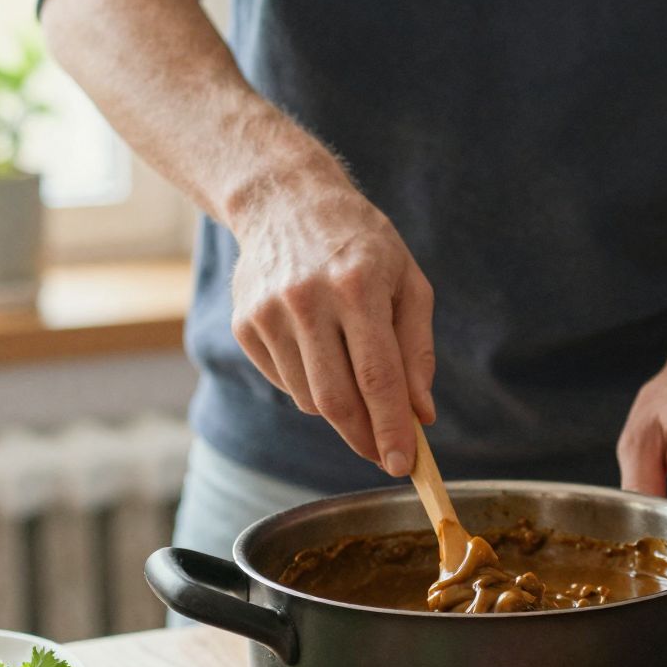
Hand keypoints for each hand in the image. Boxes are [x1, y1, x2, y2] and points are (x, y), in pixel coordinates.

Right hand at [231, 167, 435, 476]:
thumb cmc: (362, 244)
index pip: (377, 376)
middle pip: (336, 399)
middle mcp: (307, 300)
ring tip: (357, 385)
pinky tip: (322, 354)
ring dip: (341, 412)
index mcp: (357, 287)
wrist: (285, 200)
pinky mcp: (245, 325)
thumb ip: (417, 350)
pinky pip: (286, 382)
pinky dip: (311, 388)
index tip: (404, 466)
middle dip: (365, 438)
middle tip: (385, 456)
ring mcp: (268, 314)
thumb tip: (421, 414)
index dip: (391, 428)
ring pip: (310, 398)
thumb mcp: (408, 282)